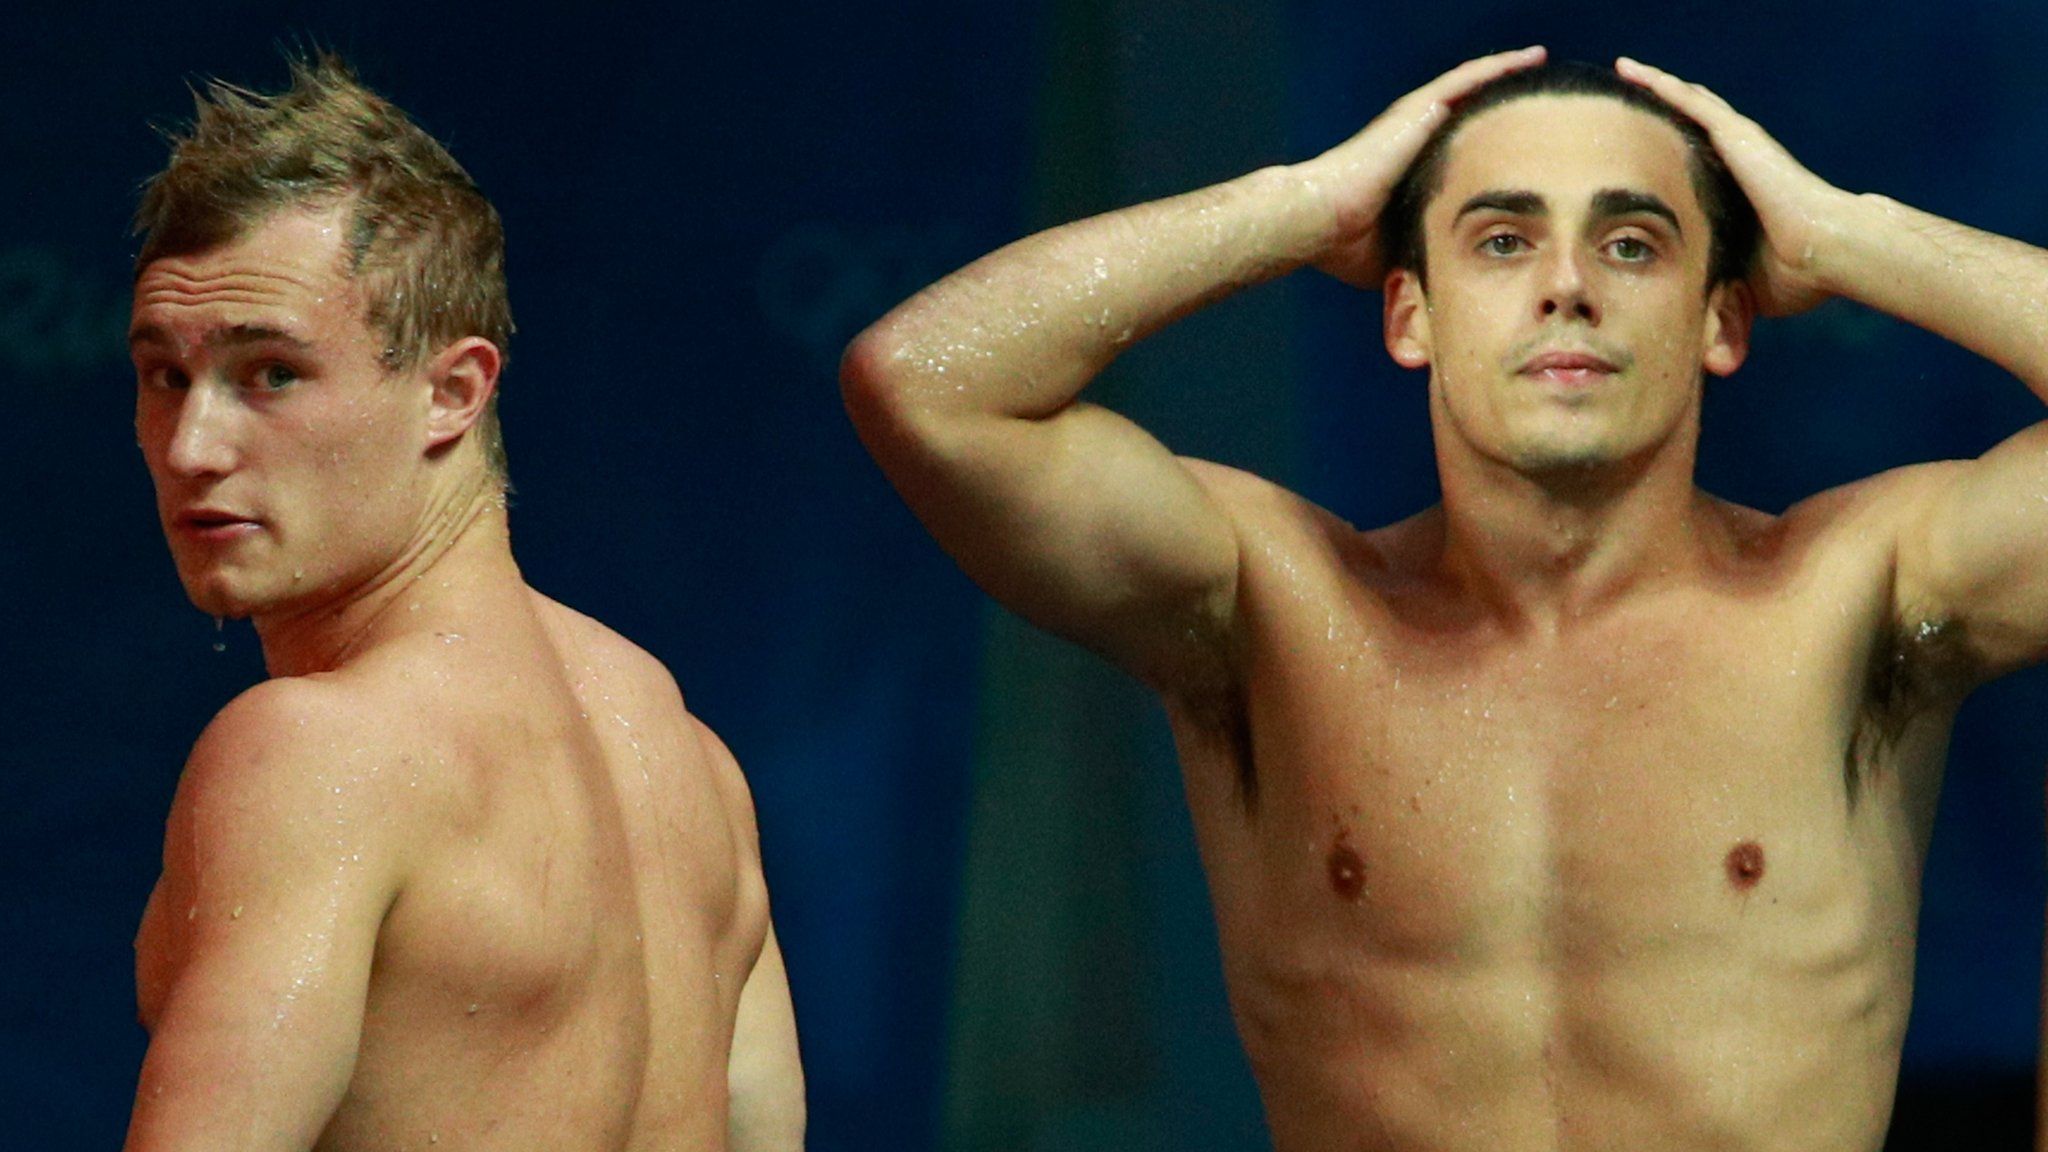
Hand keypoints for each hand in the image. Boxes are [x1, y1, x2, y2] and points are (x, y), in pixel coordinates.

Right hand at [1298, 46, 1546, 287]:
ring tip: (1539, 63)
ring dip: (1505, 75)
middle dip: (1501, 109)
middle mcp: (1413, 137)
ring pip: (1471, 88)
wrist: (1319, 220)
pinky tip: (1529, 58)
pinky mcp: (1417, 109)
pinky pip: (1466, 80)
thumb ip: (1424, 252)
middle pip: (1468, 115)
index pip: (1459, 152)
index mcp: (1409, 169)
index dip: (1488, 147)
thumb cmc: (1346, 244)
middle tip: (1539, 104)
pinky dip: (1498, 67)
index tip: (1520, 150)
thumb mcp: (1399, 250)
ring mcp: (1415, 119)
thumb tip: (1444, 280)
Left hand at [1616, 57, 1849, 315]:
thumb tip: (1702, 333)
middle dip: (1655, 116)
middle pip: (1688, 130)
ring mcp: (1739, 145)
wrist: (1825, 252)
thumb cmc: (1795, 276)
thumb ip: (1716, 288)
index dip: (1663, 160)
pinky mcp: (1737, 135)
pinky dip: (1662, 84)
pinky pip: (1692, 101)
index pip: (1692, 169)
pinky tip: (1633, 72)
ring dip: (1655, 87)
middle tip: (1617, 107)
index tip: (1630, 159)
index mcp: (1737, 194)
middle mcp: (1738, 162)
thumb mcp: (1738, 282)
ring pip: (1688, 105)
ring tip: (1623, 72)